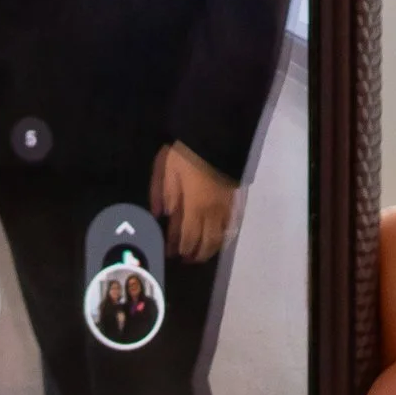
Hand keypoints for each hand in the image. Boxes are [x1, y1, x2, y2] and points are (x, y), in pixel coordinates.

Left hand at [149, 140, 237, 263]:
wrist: (215, 135)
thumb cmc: (186, 153)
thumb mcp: (166, 170)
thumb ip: (161, 194)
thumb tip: (161, 216)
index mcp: (194, 207)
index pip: (189, 237)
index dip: (180, 249)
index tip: (172, 255)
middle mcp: (212, 211)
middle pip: (207, 242)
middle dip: (197, 254)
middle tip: (187, 259)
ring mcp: (226, 206)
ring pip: (221, 236)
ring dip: (211, 248)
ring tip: (202, 253)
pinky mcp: (235, 198)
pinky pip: (231, 224)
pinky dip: (224, 235)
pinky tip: (219, 236)